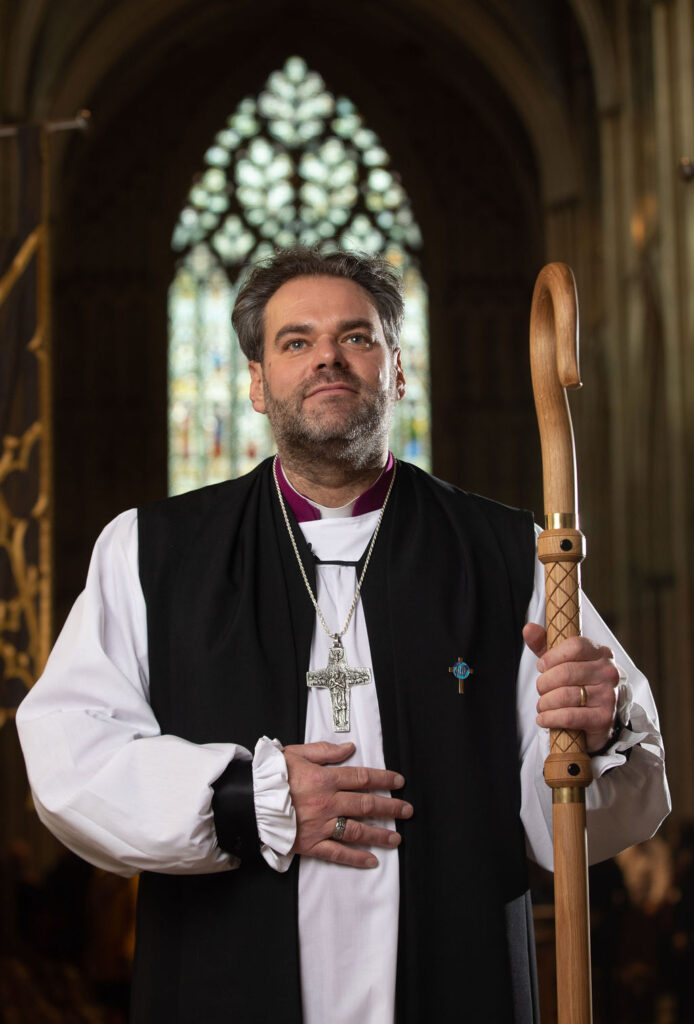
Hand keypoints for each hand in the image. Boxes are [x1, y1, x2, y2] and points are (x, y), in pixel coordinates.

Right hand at [282, 740, 411, 867]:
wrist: (247, 801)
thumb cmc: (270, 775)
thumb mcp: (296, 753)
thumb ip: (325, 751)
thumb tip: (350, 748)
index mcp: (325, 779)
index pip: (362, 777)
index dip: (384, 779)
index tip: (399, 782)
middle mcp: (328, 802)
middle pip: (366, 804)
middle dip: (390, 807)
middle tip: (408, 810)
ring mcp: (320, 825)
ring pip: (357, 831)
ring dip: (380, 834)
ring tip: (397, 838)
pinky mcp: (310, 844)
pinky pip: (337, 853)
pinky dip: (355, 858)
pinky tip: (371, 861)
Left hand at [523, 623, 619, 753]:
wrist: (600, 715)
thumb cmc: (578, 683)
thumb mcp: (562, 660)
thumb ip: (545, 644)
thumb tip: (528, 628)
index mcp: (600, 653)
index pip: (575, 646)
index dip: (552, 656)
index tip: (542, 666)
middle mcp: (608, 672)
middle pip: (565, 672)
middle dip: (544, 683)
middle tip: (540, 689)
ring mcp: (608, 696)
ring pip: (564, 696)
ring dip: (545, 703)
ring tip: (542, 706)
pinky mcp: (604, 718)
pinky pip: (569, 717)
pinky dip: (550, 718)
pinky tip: (544, 718)